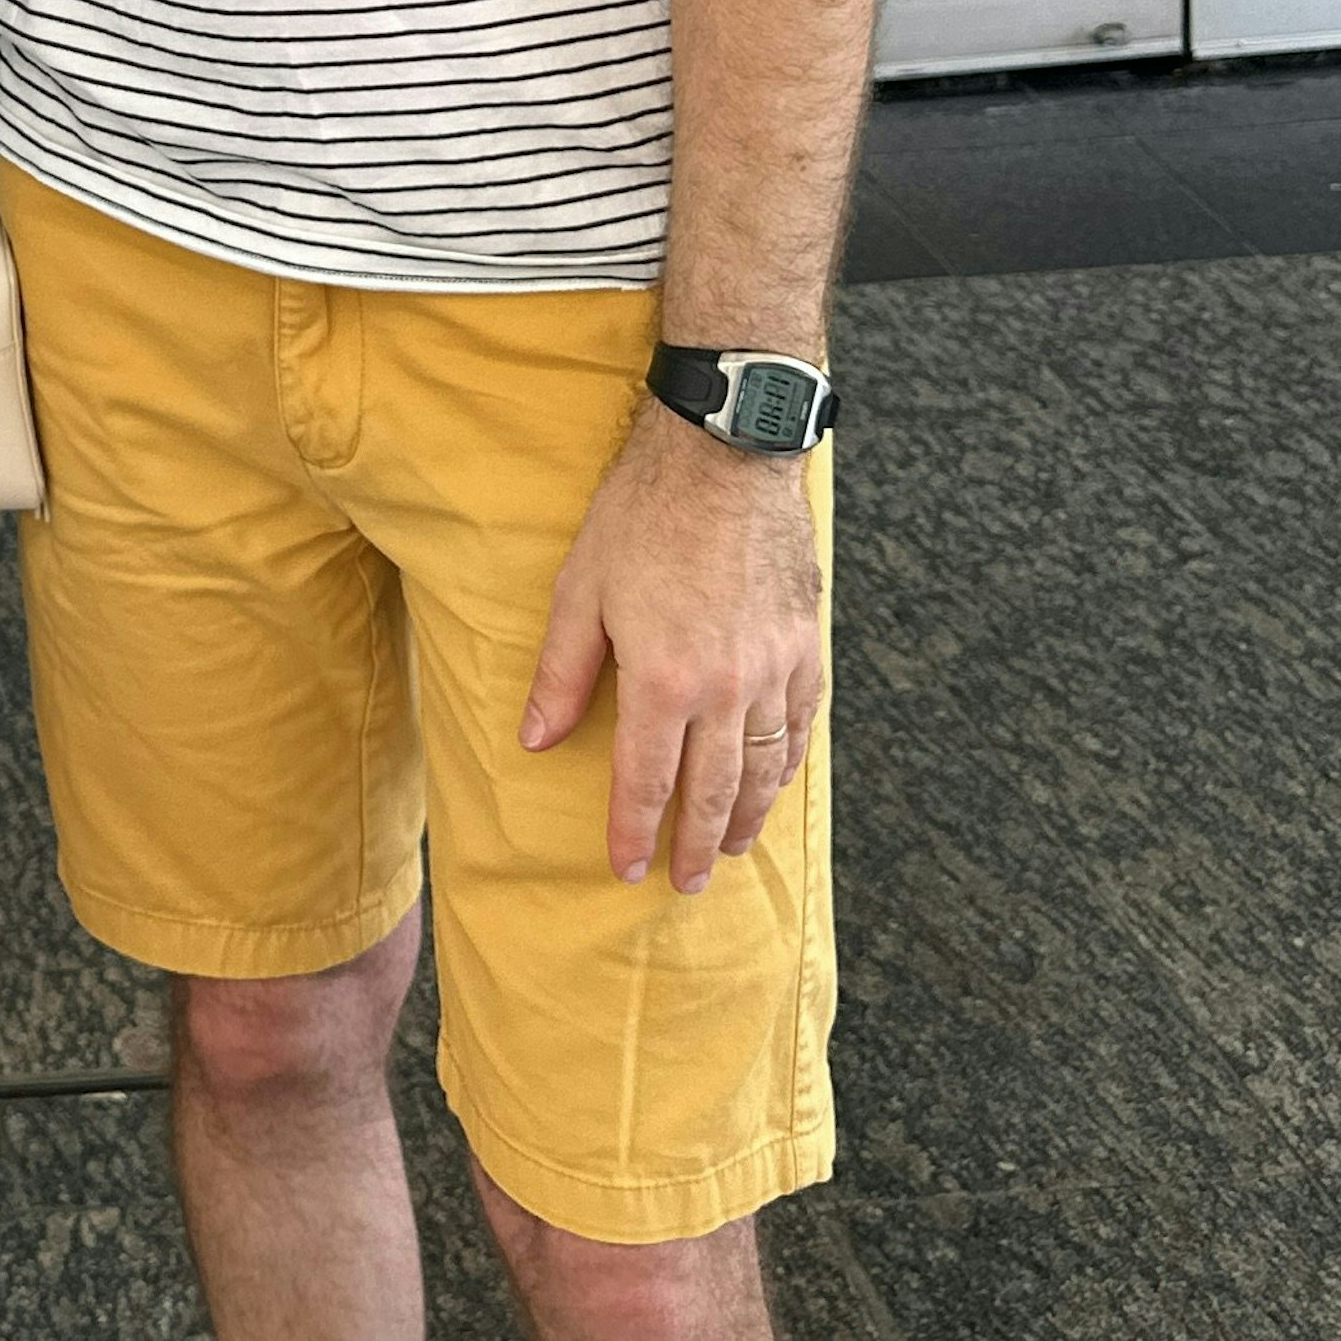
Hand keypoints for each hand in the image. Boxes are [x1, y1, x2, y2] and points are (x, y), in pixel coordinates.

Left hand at [519, 401, 823, 894]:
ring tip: (727, 848)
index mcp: (664, 680)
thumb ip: (562, 673)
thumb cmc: (643, 515)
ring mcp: (773, 670)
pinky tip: (773, 784)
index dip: (633, 831)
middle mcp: (726, 689)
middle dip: (695, 845)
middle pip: (712, 791)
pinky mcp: (804, 647)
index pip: (646, 781)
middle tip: (683, 883)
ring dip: (745, 817)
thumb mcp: (580, 589)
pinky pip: (799, 727)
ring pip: (764, 768)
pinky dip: (786, 767)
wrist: (726, 457)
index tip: (626, 868)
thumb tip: (536, 740)